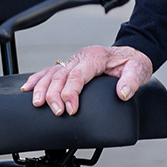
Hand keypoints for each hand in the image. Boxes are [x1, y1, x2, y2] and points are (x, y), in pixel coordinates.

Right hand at [23, 45, 155, 115]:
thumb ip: (131, 81)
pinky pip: (50, 71)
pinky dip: (38, 79)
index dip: (71, 92)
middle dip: (54, 94)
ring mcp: (73, 61)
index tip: (70, 109)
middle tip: (56, 112)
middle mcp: (81, 58)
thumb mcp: (138, 69)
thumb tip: (123, 93)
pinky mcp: (70, 66)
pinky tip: (28, 88)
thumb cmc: (132, 63)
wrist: (132, 54)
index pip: (77, 75)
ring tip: (37, 103)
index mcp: (95, 57)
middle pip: (61, 76)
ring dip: (42, 88)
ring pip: (52, 73)